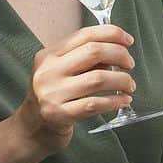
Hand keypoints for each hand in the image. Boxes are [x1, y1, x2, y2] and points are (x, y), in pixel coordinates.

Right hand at [15, 24, 136, 152]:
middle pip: (93, 52)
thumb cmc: (54, 94)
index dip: (112, 34)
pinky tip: (124, 101)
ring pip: (98, 78)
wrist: (32, 128)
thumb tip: (119, 51)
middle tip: (130, 64)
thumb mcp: (63, 70)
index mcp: (49, 55)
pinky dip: (114, 101)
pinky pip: (94, 104)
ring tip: (130, 85)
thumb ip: (86, 58)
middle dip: (120, 55)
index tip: (129, 40)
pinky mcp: (58, 115)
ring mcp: (52, 94)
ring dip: (122, 80)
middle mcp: (48, 72)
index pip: (85, 35)